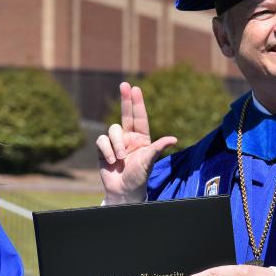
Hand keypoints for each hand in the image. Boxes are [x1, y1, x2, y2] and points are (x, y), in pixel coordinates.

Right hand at [96, 82, 176, 203]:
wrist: (123, 190)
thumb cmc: (139, 176)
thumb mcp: (149, 161)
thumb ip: (158, 147)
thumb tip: (174, 139)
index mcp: (141, 138)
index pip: (139, 117)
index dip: (137, 103)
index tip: (135, 89)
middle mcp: (128, 137)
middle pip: (126, 114)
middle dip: (125, 100)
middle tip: (124, 85)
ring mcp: (116, 142)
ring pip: (112, 130)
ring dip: (117, 144)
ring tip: (121, 158)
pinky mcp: (103, 149)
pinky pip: (102, 140)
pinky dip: (107, 150)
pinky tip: (112, 161)